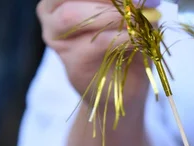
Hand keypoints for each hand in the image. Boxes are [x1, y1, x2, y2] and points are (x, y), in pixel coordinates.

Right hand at [37, 0, 160, 109]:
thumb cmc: (126, 47)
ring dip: (112, 15)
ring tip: (137, 20)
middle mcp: (52, 13)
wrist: (126, 88)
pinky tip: (137, 39)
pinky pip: (96, 43)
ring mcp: (57, 38)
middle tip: (142, 2)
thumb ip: (132, 4)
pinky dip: (121, 38)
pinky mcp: (71, 61)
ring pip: (74, 15)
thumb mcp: (131, 18)